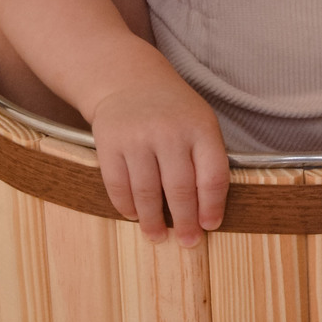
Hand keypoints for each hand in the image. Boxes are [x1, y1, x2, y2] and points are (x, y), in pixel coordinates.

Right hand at [90, 45, 229, 247]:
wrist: (128, 80)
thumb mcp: (200, 122)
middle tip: (188, 242)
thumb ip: (207, 160)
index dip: (212, 206)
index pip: (212, 176)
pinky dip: (127, 207)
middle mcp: (169, 132)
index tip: (210, 225)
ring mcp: (137, 138)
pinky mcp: (109, 144)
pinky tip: (134, 215)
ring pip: (147, 193)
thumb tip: (207, 212)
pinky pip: (118, 186)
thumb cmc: (173, 110)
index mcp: (200, 127)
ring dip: (153, 221)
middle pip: (180, 190)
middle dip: (185, 222)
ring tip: (157, 236)